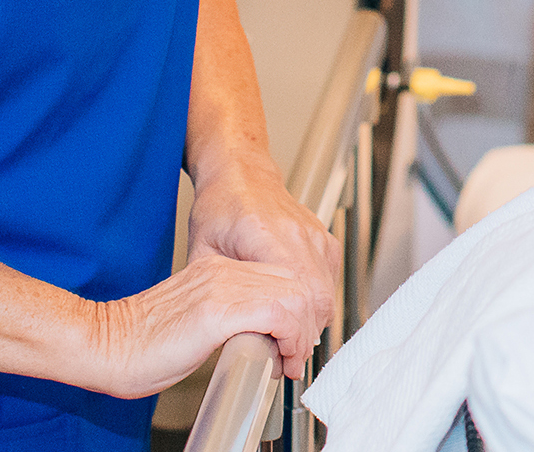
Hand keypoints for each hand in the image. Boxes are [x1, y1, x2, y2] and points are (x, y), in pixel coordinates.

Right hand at [81, 254, 319, 397]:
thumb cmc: (141, 345)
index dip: (298, 308)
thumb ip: (227, 316)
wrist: (104, 347)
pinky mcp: (217, 310)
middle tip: (296, 352)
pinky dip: (289, 338)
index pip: (281, 274)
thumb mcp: (196, 321)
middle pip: (295, 281)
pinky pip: (278, 313)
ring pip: (293, 295)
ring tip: (289, 358)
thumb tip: (261, 334)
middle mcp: (222, 271)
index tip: (294, 340)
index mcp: (217, 270)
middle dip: (307, 320)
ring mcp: (221, 286)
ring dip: (301, 332)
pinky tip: (279, 358)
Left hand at [186, 158, 341, 350]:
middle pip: (319, 298)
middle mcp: (296, 234)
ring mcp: (313, 234)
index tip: (285, 357)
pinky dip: (320, 301)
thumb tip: (229, 331)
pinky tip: (300, 313)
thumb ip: (218, 291)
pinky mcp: (322, 237)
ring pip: (328, 291)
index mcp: (264, 236)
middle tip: (288, 359)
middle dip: (306, 335)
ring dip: (314, 322)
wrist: (240, 174)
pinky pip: (330, 278)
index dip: (294, 333)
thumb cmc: (219, 208)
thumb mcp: (202, 252)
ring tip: (292, 341)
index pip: (295, 294)